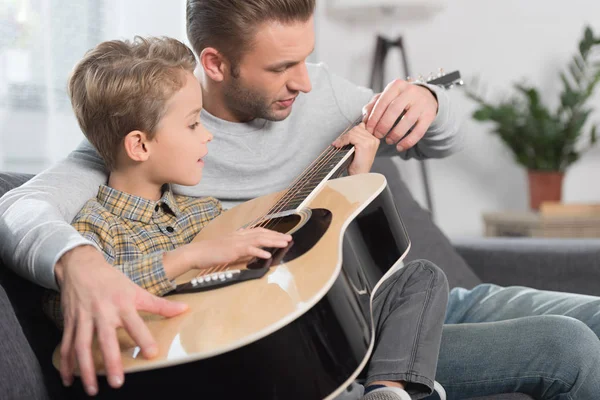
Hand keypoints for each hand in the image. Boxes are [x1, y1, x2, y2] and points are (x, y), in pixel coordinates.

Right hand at [55, 246, 188, 395]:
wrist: (81, 266)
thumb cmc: (112, 281)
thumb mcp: (136, 290)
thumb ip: (160, 304)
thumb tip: (184, 309)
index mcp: (122, 304)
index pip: (135, 323)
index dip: (144, 338)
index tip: (152, 354)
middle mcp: (102, 312)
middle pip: (106, 339)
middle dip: (111, 361)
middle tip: (117, 382)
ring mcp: (84, 318)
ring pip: (82, 346)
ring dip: (86, 369)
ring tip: (92, 389)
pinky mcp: (70, 322)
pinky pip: (66, 345)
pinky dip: (66, 363)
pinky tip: (68, 380)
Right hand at [191, 228, 292, 267]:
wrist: (196, 253)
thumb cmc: (210, 253)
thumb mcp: (228, 250)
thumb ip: (241, 251)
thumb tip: (253, 254)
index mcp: (238, 234)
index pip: (258, 231)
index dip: (271, 233)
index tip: (281, 235)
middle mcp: (239, 235)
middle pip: (262, 233)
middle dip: (277, 235)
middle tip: (289, 238)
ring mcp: (236, 242)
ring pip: (259, 239)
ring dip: (273, 241)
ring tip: (285, 243)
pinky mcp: (233, 250)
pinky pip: (249, 250)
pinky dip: (260, 251)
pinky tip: (268, 255)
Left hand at [332, 122, 379, 174]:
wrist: (359, 177)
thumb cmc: (357, 166)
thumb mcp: (358, 150)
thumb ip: (356, 139)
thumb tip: (347, 132)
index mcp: (374, 140)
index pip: (361, 127)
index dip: (351, 131)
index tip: (344, 137)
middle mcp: (374, 139)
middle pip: (357, 128)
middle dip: (346, 135)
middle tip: (339, 142)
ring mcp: (370, 141)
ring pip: (353, 132)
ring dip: (343, 138)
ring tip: (338, 144)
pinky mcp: (364, 144)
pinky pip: (351, 137)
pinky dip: (343, 140)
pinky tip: (339, 145)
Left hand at [362, 80, 437, 151]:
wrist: (427, 97)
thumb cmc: (401, 99)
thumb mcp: (388, 97)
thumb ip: (373, 105)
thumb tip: (365, 118)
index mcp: (396, 86)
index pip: (382, 102)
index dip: (374, 117)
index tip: (368, 129)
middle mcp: (410, 92)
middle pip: (394, 110)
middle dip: (383, 126)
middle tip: (377, 136)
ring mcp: (421, 104)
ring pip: (407, 121)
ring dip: (395, 134)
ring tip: (388, 141)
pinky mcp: (429, 115)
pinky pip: (419, 131)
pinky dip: (408, 142)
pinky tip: (400, 147)